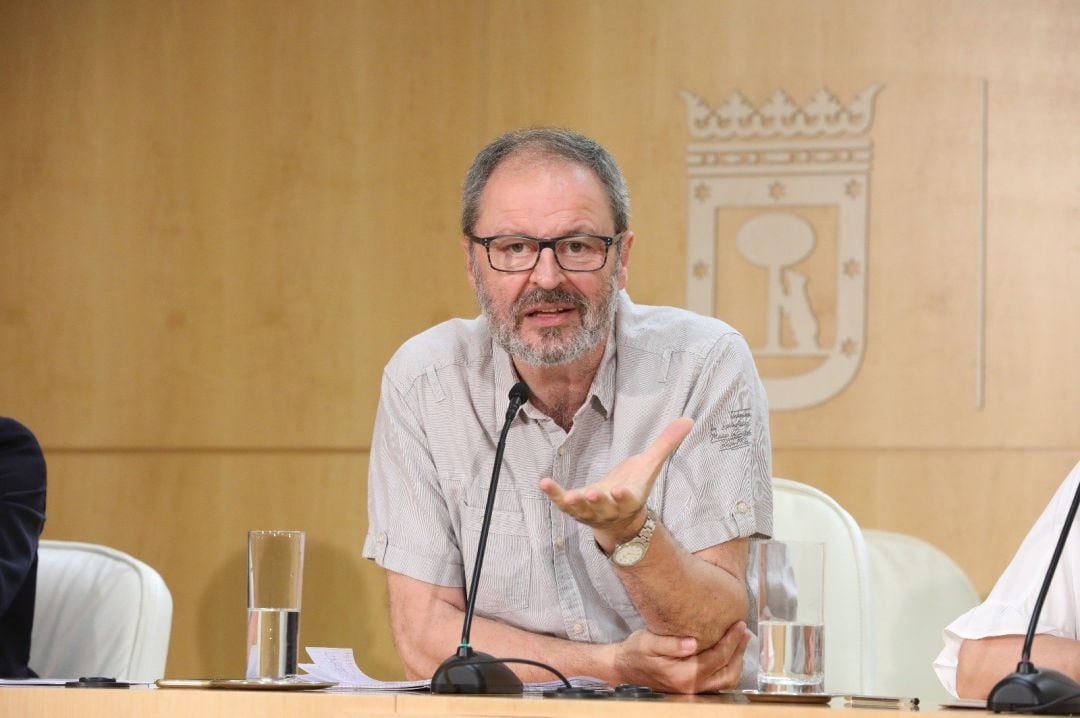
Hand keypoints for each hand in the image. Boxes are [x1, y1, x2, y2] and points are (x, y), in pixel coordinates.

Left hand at [539, 417, 692, 540]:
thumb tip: (687, 419)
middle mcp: (609, 509)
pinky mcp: (575, 507)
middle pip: (604, 507)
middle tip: (593, 495)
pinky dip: (554, 494)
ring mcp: (591, 511)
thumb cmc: (635, 487)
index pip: (628, 499)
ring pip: (583, 510)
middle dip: (598, 502)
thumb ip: (665, 444)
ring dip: (575, 503)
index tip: (621, 491)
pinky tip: (543, 483)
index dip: (624, 496)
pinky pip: (562, 503)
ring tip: (568, 497)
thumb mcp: (649, 466)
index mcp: (630, 499)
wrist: (620, 519)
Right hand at [613, 621, 750, 693]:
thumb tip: (693, 642)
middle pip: (727, 672)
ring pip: (726, 681)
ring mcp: (693, 691)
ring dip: (736, 661)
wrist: (625, 668)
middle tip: (743, 631)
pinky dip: (728, 668)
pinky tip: (729, 653)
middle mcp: (691, 687)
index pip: (717, 658)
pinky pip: (719, 682)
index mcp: (683, 675)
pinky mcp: (693, 689)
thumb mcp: (648, 642)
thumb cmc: (636, 652)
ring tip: (740, 641)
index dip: (731, 641)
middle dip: (739, 651)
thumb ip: (670, 644)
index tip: (739, 625)